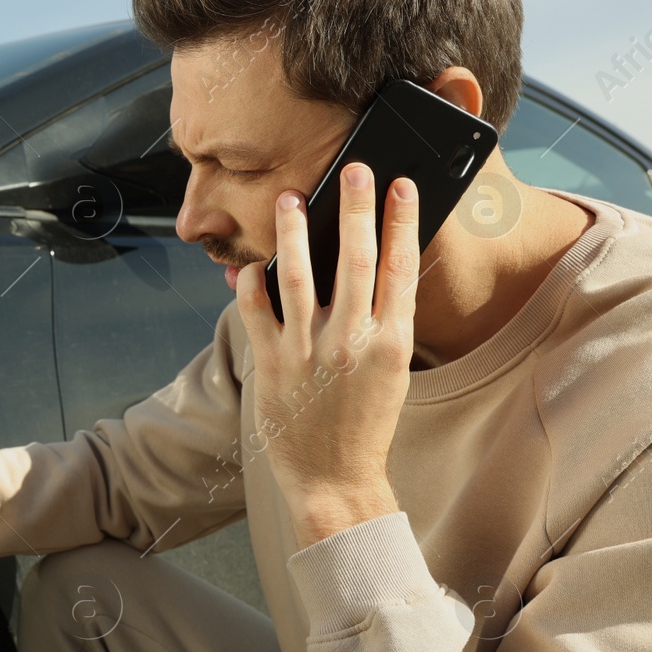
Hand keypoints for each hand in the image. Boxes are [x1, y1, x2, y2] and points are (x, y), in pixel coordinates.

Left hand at [234, 163, 418, 545]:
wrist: (335, 480)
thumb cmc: (363, 424)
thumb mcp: (391, 372)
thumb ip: (382, 322)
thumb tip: (375, 269)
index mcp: (391, 343)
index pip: (400, 268)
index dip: (400, 221)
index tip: (399, 186)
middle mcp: (352, 342)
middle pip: (355, 259)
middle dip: (354, 209)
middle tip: (353, 171)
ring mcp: (309, 352)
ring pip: (299, 275)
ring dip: (294, 231)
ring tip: (289, 198)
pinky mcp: (272, 365)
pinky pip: (255, 310)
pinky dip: (251, 283)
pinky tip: (251, 264)